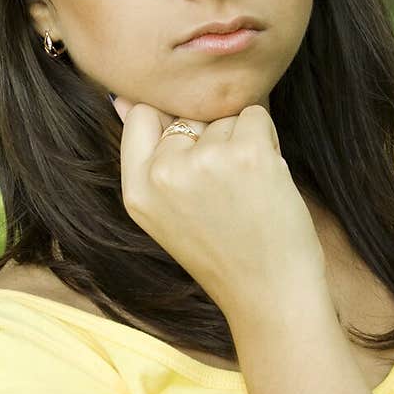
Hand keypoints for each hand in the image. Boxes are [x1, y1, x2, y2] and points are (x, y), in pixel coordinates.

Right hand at [110, 95, 326, 314]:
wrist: (269, 295)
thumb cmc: (223, 254)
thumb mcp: (164, 213)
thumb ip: (146, 158)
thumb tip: (124, 98)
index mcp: (136, 191)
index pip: (141, 117)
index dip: (173, 130)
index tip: (193, 160)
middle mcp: (164, 174)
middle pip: (189, 116)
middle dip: (211, 140)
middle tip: (225, 192)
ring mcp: (206, 161)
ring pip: (224, 117)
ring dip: (242, 143)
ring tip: (247, 192)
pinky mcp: (249, 154)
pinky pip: (256, 116)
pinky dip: (268, 141)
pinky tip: (266, 180)